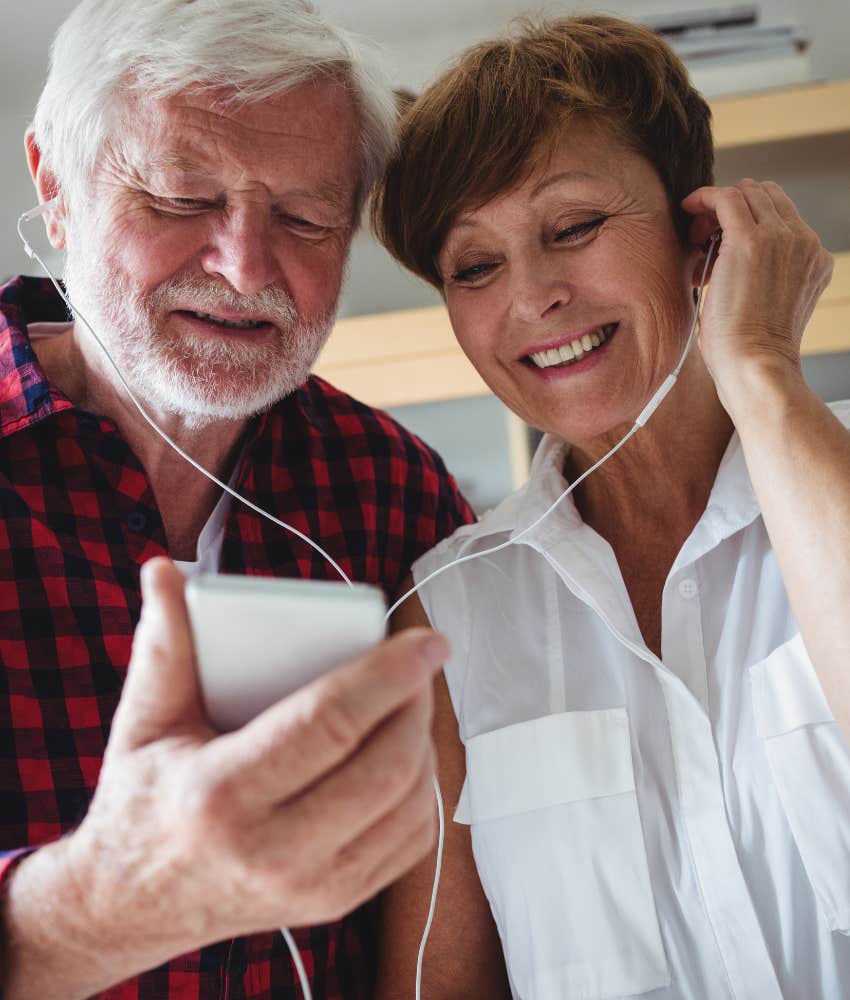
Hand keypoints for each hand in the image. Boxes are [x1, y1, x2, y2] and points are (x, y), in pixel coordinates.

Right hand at [62, 558, 447, 978]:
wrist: (134, 905)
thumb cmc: (143, 802)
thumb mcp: (145, 720)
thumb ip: (164, 643)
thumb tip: (165, 571)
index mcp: (221, 795)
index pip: (330, 725)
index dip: (388, 675)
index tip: (425, 640)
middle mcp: (273, 850)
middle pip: (386, 766)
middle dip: (417, 703)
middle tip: (418, 664)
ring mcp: (312, 886)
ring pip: (410, 804)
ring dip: (425, 742)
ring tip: (411, 701)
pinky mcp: (337, 902)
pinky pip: (412, 840)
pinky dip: (423, 787)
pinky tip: (405, 751)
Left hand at [681, 180, 832, 406]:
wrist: (755, 364)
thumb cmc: (751, 350)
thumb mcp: (770, 305)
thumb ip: (765, 276)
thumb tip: (725, 260)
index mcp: (814, 258)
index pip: (781, 215)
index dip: (747, 218)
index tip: (718, 238)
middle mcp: (804, 241)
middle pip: (766, 197)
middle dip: (732, 208)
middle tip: (704, 235)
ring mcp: (781, 238)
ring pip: (747, 193)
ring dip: (717, 206)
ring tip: (697, 236)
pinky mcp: (750, 241)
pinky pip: (726, 197)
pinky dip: (704, 197)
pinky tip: (689, 207)